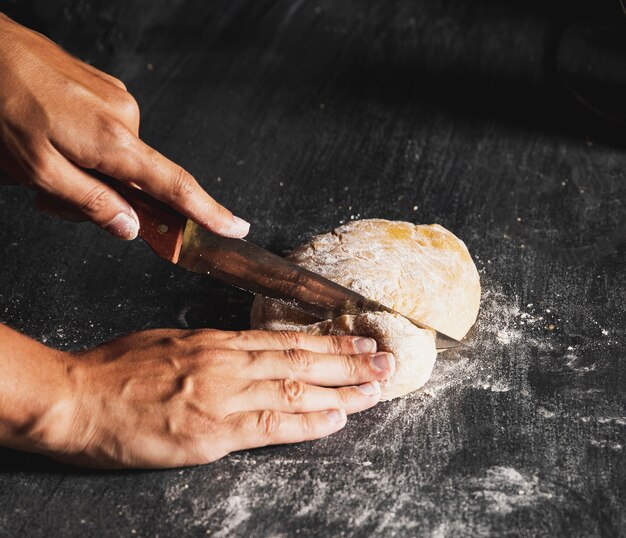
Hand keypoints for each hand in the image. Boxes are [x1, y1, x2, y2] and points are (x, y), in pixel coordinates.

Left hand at [0, 14, 248, 239]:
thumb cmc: (1, 104)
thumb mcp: (37, 170)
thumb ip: (89, 203)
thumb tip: (131, 227)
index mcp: (114, 142)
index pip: (176, 187)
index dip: (209, 213)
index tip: (236, 228)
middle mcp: (127, 118)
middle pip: (140, 181)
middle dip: (108, 199)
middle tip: (54, 199)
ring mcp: (118, 100)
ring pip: (120, 160)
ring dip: (92, 174)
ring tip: (44, 164)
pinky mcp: (106, 90)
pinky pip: (110, 136)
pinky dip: (88, 151)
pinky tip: (54, 141)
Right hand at [54, 329, 394, 467]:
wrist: (75, 399)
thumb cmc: (116, 369)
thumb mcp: (169, 342)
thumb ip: (212, 350)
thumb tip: (245, 352)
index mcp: (216, 342)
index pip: (285, 340)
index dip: (327, 340)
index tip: (359, 338)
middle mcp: (226, 365)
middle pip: (300, 361)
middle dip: (348, 361)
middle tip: (385, 360)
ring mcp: (221, 399)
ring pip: (294, 390)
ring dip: (341, 390)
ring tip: (376, 388)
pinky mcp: (210, 434)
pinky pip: (269, 427)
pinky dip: (306, 422)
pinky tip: (336, 418)